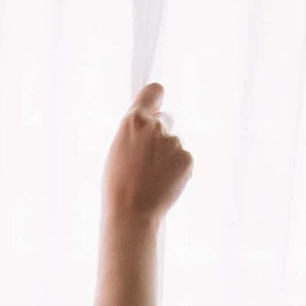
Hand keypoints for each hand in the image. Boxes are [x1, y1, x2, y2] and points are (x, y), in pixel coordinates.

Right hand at [103, 82, 192, 226]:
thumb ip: (135, 131)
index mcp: (133, 121)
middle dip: (159, 135)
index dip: (155, 99)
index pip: (153, 92)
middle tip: (146, 161)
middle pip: (165, 121)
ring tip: (151, 178)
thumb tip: (154, 120)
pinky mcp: (187, 158)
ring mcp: (173, 142)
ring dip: (167, 157)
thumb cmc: (118, 186)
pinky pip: (183, 159)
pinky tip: (163, 183)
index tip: (156, 107)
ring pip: (174, 144)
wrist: (131, 213)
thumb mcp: (118, 150)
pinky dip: (177, 170)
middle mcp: (155, 127)